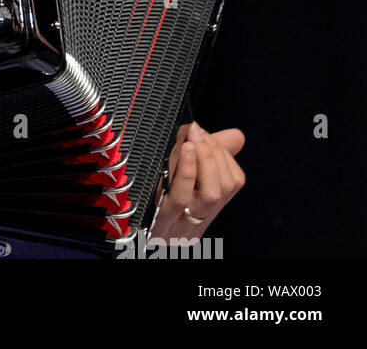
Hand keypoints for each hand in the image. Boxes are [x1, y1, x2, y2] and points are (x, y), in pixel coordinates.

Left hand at [149, 122, 244, 241]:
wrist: (129, 236)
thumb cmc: (157, 202)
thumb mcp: (180, 179)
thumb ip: (205, 156)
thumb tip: (236, 135)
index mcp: (207, 207)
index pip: (232, 181)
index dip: (222, 152)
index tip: (204, 132)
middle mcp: (201, 217)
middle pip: (224, 186)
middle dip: (213, 151)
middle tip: (197, 130)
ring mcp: (184, 222)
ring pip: (211, 192)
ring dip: (205, 158)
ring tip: (194, 137)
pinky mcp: (161, 219)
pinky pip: (180, 197)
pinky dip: (188, 171)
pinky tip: (185, 150)